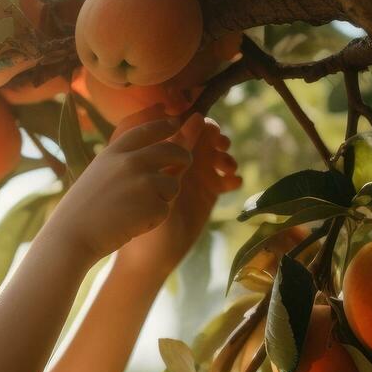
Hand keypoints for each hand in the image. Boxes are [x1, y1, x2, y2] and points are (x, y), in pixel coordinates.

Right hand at [40, 113, 196, 266]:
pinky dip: (153, 220)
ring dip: (162, 198)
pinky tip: (132, 225)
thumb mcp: (98, 175)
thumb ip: (125, 163)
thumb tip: (164, 157)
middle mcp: (131, 162)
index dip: (163, 125)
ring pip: (172, 185)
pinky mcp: (153, 204)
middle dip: (183, 156)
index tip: (175, 122)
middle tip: (185, 161)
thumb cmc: (83, 211)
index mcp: (114, 153)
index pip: (146, 131)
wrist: (72, 236)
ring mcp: (144, 182)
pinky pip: (165, 210)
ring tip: (135, 211)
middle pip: (172, 152)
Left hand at [118, 111, 241, 275]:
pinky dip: (232, 176)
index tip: (203, 126)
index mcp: (160, 148)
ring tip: (226, 167)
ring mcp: (195, 173)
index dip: (197, 121)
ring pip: (219, 153)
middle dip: (216, 136)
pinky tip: (231, 183)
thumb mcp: (156, 177)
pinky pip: (226, 177)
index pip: (182, 123)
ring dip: (227, 155)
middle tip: (220, 146)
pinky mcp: (208, 191)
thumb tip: (195, 117)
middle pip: (205, 134)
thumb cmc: (138, 213)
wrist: (147, 254)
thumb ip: (175, 148)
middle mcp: (178, 157)